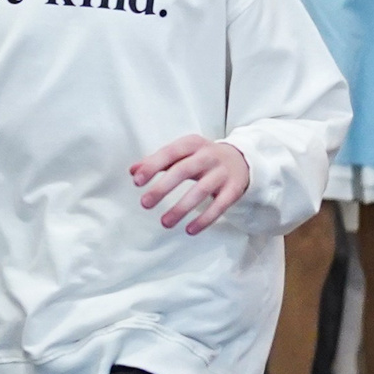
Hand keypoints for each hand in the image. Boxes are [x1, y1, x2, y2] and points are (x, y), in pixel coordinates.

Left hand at [130, 135, 249, 235]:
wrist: (240, 159)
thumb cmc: (202, 157)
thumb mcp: (182, 153)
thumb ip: (158, 161)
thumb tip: (133, 171)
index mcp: (192, 143)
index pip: (169, 153)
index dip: (152, 166)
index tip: (137, 181)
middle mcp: (208, 155)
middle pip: (183, 171)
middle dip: (163, 188)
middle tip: (145, 203)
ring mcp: (222, 173)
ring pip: (201, 191)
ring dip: (182, 208)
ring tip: (165, 223)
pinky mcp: (233, 189)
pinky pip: (219, 206)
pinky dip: (204, 219)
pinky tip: (190, 230)